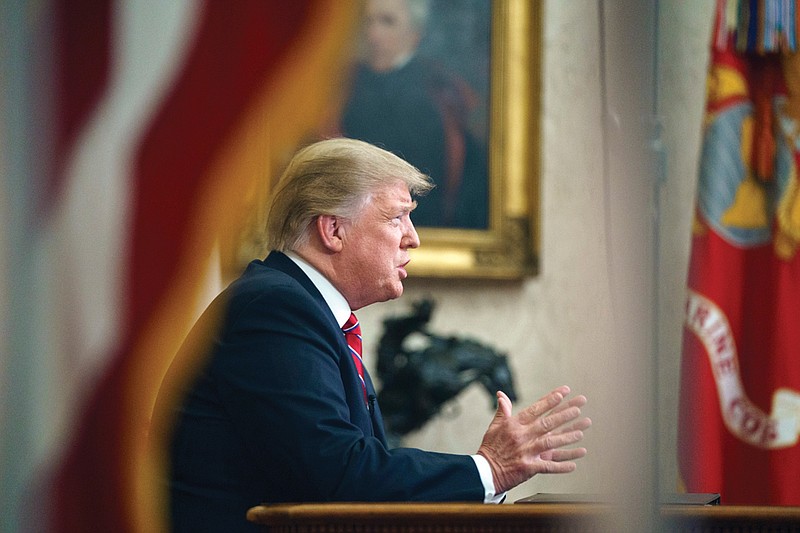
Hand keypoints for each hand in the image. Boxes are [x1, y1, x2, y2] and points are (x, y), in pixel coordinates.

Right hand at [476, 386, 590, 493]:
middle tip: (578, 408)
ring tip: (580, 433)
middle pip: (546, 423)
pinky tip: (573, 465)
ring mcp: (526, 452)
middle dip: (564, 415)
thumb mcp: (494, 426)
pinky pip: (548, 467)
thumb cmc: (490, 448)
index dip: (549, 400)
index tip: (562, 392)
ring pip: (550, 443)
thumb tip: (501, 395)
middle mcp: (521, 436)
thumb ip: (502, 411)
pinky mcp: (528, 468)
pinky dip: (561, 466)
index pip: (535, 409)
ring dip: (566, 437)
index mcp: (514, 425)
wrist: (484, 472)